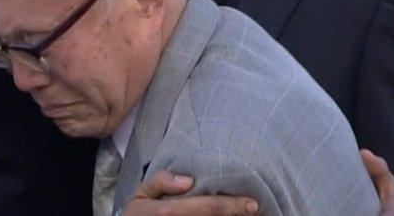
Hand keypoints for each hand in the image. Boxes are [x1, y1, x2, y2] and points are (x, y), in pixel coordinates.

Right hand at [122, 169, 259, 214]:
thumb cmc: (137, 214)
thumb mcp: (140, 194)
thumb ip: (161, 182)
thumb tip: (188, 180)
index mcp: (168, 212)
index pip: (206, 208)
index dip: (231, 206)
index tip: (252, 202)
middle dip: (237, 215)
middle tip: (256, 208)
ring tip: (247, 213)